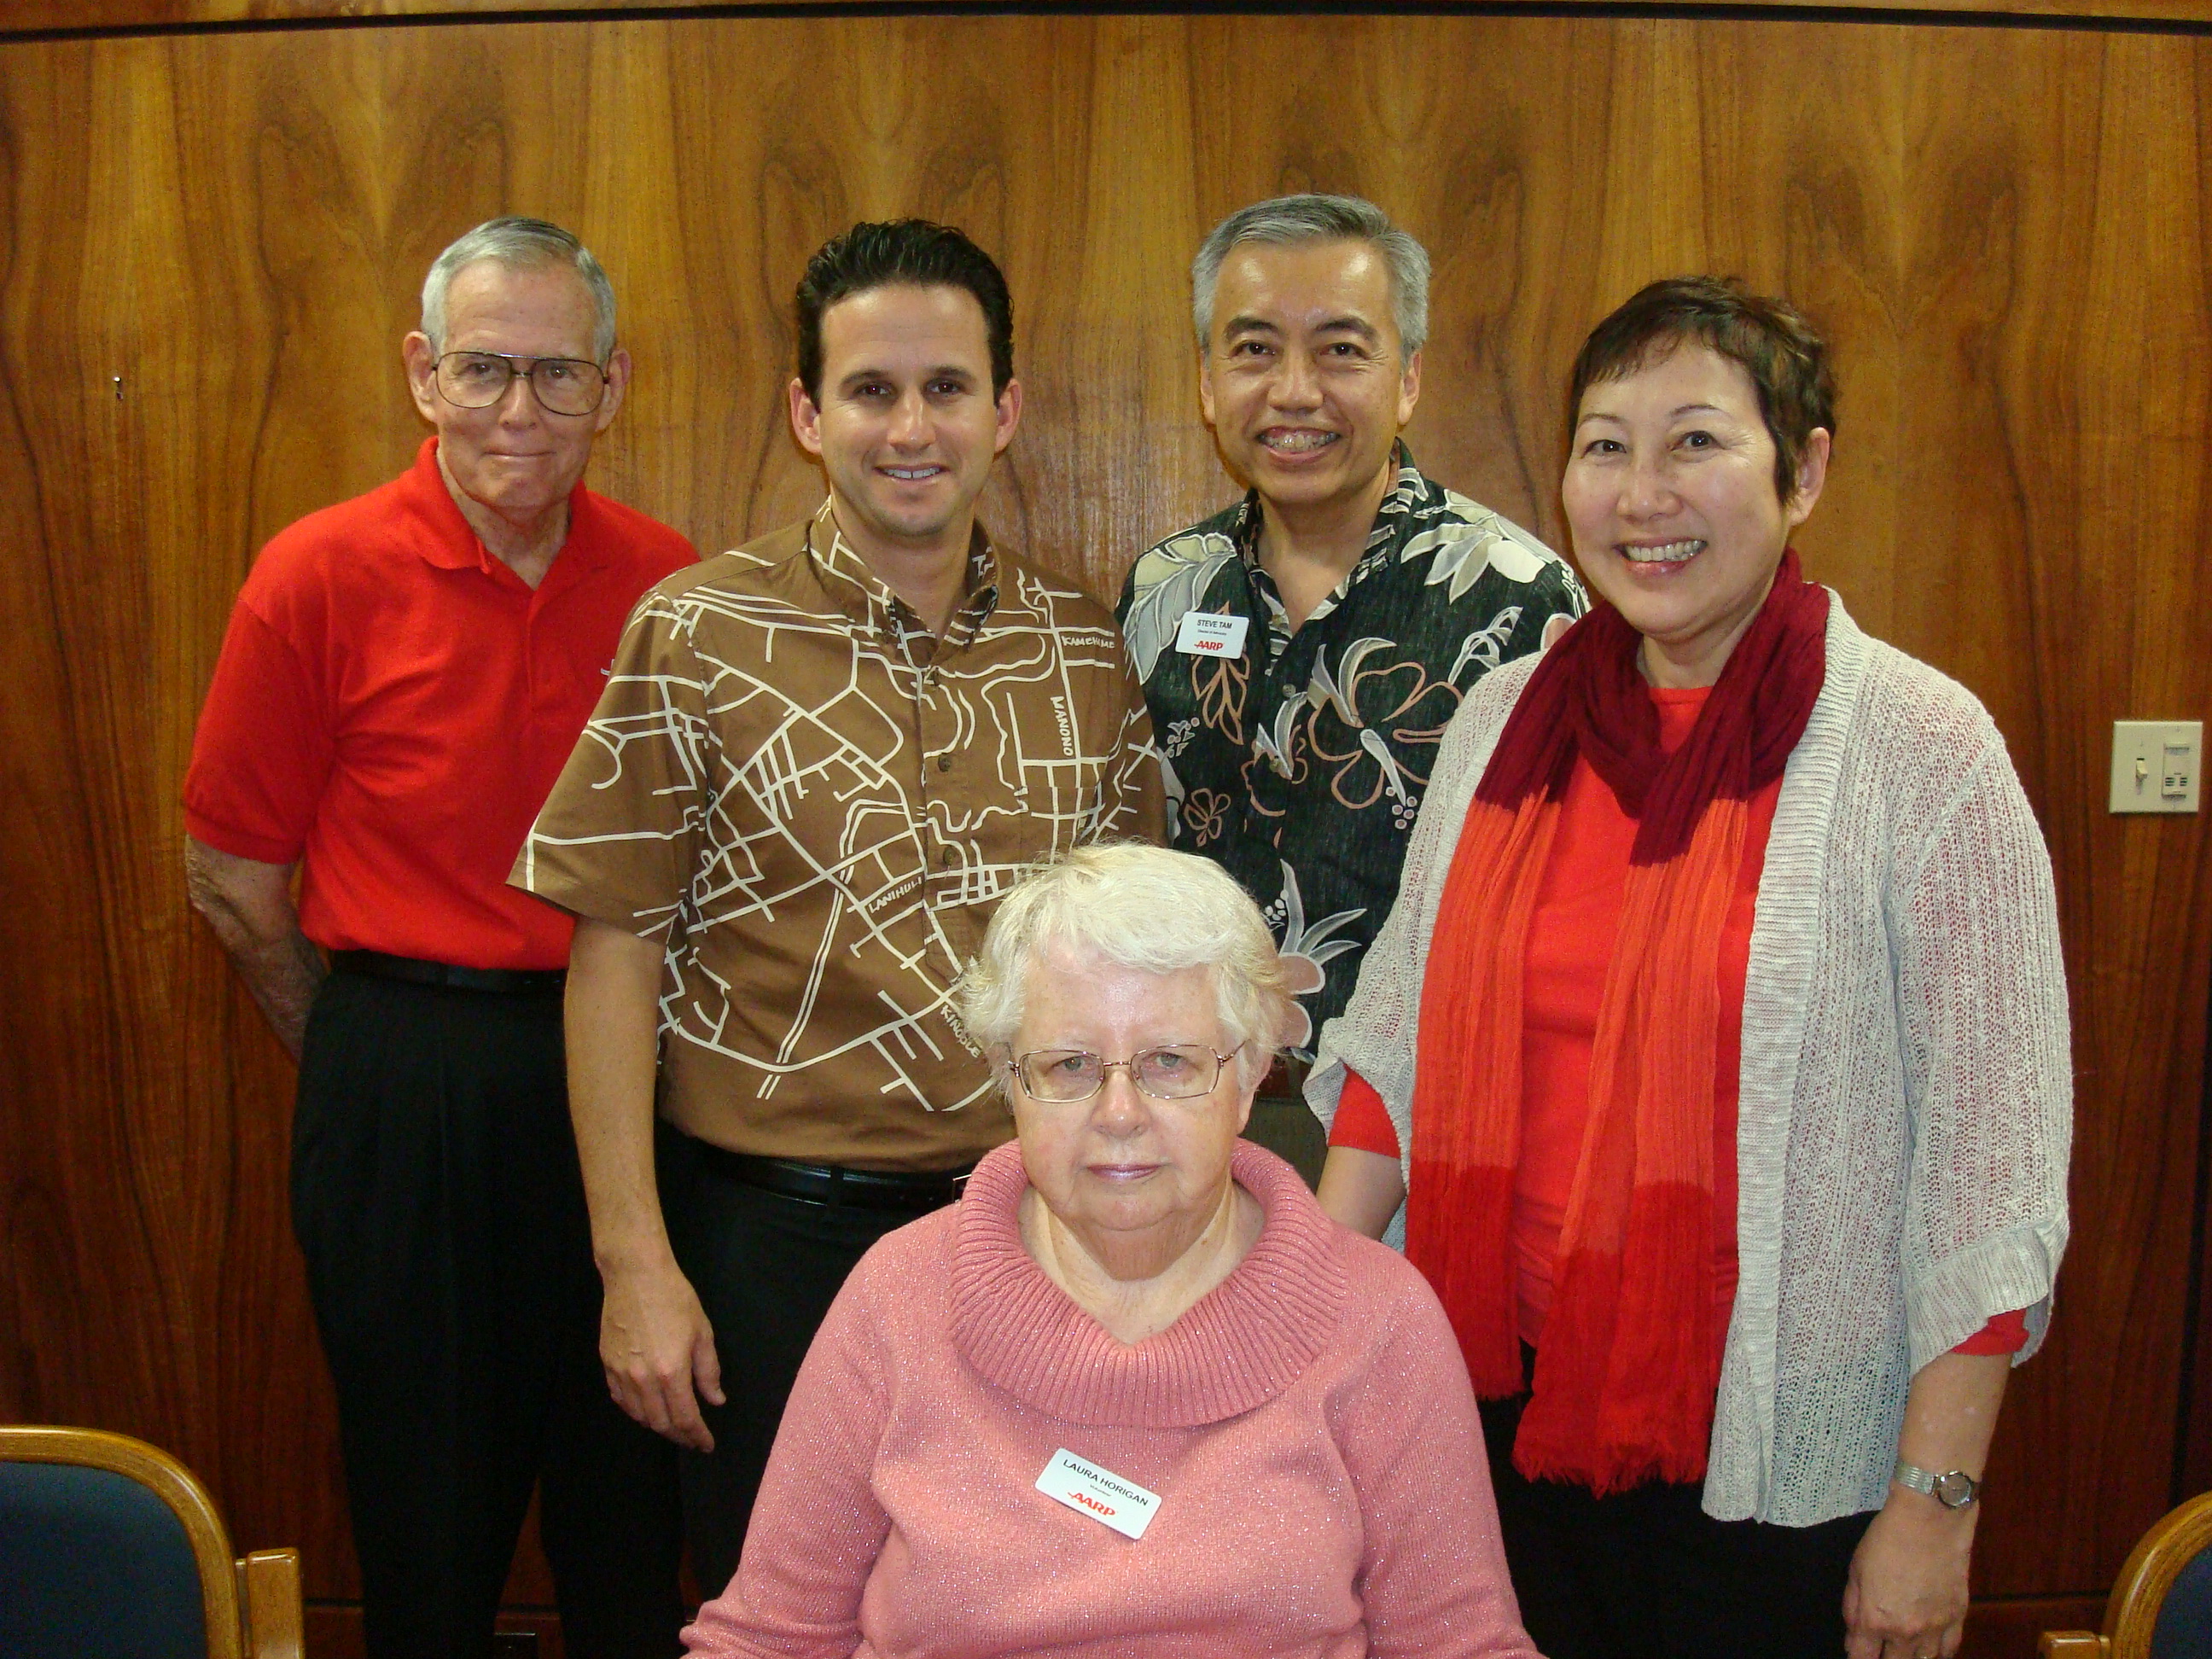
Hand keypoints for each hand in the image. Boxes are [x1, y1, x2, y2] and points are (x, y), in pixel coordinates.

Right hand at [600, 1256, 724, 1451]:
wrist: (636, 1276)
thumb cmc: (675, 1299)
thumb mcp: (702, 1333)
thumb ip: (708, 1372)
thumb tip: (715, 1400)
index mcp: (672, 1372)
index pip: (685, 1417)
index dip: (697, 1436)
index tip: (706, 1445)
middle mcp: (643, 1379)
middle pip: (660, 1423)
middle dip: (679, 1435)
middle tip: (691, 1436)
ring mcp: (622, 1373)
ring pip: (638, 1415)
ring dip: (657, 1425)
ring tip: (672, 1424)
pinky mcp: (607, 1364)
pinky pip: (620, 1399)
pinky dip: (635, 1410)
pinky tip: (646, 1407)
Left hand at [1843, 1487, 1976, 1657]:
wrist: (1929, 1520)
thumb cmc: (1886, 1538)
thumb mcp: (1855, 1570)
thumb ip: (1852, 1608)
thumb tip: (1854, 1637)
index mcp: (1874, 1619)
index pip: (1862, 1657)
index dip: (1857, 1656)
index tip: (1857, 1651)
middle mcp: (1906, 1632)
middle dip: (1884, 1657)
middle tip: (1880, 1646)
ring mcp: (1935, 1628)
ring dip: (1911, 1657)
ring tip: (1904, 1649)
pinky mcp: (1958, 1618)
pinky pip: (1950, 1649)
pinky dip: (1939, 1653)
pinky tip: (1930, 1647)